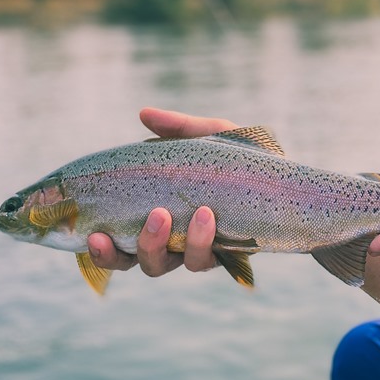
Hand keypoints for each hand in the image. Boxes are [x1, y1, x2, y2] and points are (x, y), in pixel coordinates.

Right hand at [87, 107, 237, 276]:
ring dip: (159, 243)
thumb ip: (177, 128)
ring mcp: (196, 251)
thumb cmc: (239, 160)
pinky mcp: (223, 256)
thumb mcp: (208, 137)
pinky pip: (203, 260)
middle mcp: (171, 242)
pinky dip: (200, 239)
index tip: (92, 234)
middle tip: (135, 223)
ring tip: (169, 213)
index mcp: (156, 217)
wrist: (286, 180)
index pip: (118, 242)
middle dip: (126, 248)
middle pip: (136, 262)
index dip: (101, 248)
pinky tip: (204, 216)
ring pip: (164, 265)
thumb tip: (144, 114)